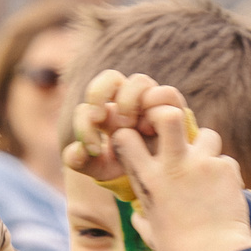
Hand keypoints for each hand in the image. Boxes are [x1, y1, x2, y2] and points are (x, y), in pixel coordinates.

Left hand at [64, 72, 190, 189]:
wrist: (159, 174)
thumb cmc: (127, 166)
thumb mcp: (101, 169)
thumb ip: (81, 162)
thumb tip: (78, 152)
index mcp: (105, 112)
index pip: (87, 108)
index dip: (84, 126)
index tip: (92, 149)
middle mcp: (126, 99)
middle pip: (110, 77)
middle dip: (99, 94)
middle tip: (99, 119)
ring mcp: (150, 100)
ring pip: (139, 81)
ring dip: (129, 100)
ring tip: (128, 125)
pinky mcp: (172, 106)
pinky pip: (166, 93)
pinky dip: (156, 105)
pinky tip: (149, 128)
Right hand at [111, 104, 250, 250]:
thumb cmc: (180, 250)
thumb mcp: (152, 234)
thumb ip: (143, 220)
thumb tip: (137, 218)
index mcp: (148, 179)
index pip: (125, 136)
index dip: (131, 133)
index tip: (140, 142)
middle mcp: (173, 165)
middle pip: (168, 114)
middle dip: (169, 113)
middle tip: (174, 127)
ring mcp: (202, 164)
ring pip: (207, 133)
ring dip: (206, 147)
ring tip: (207, 169)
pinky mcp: (226, 169)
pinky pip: (226, 160)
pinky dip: (225, 172)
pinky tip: (224, 192)